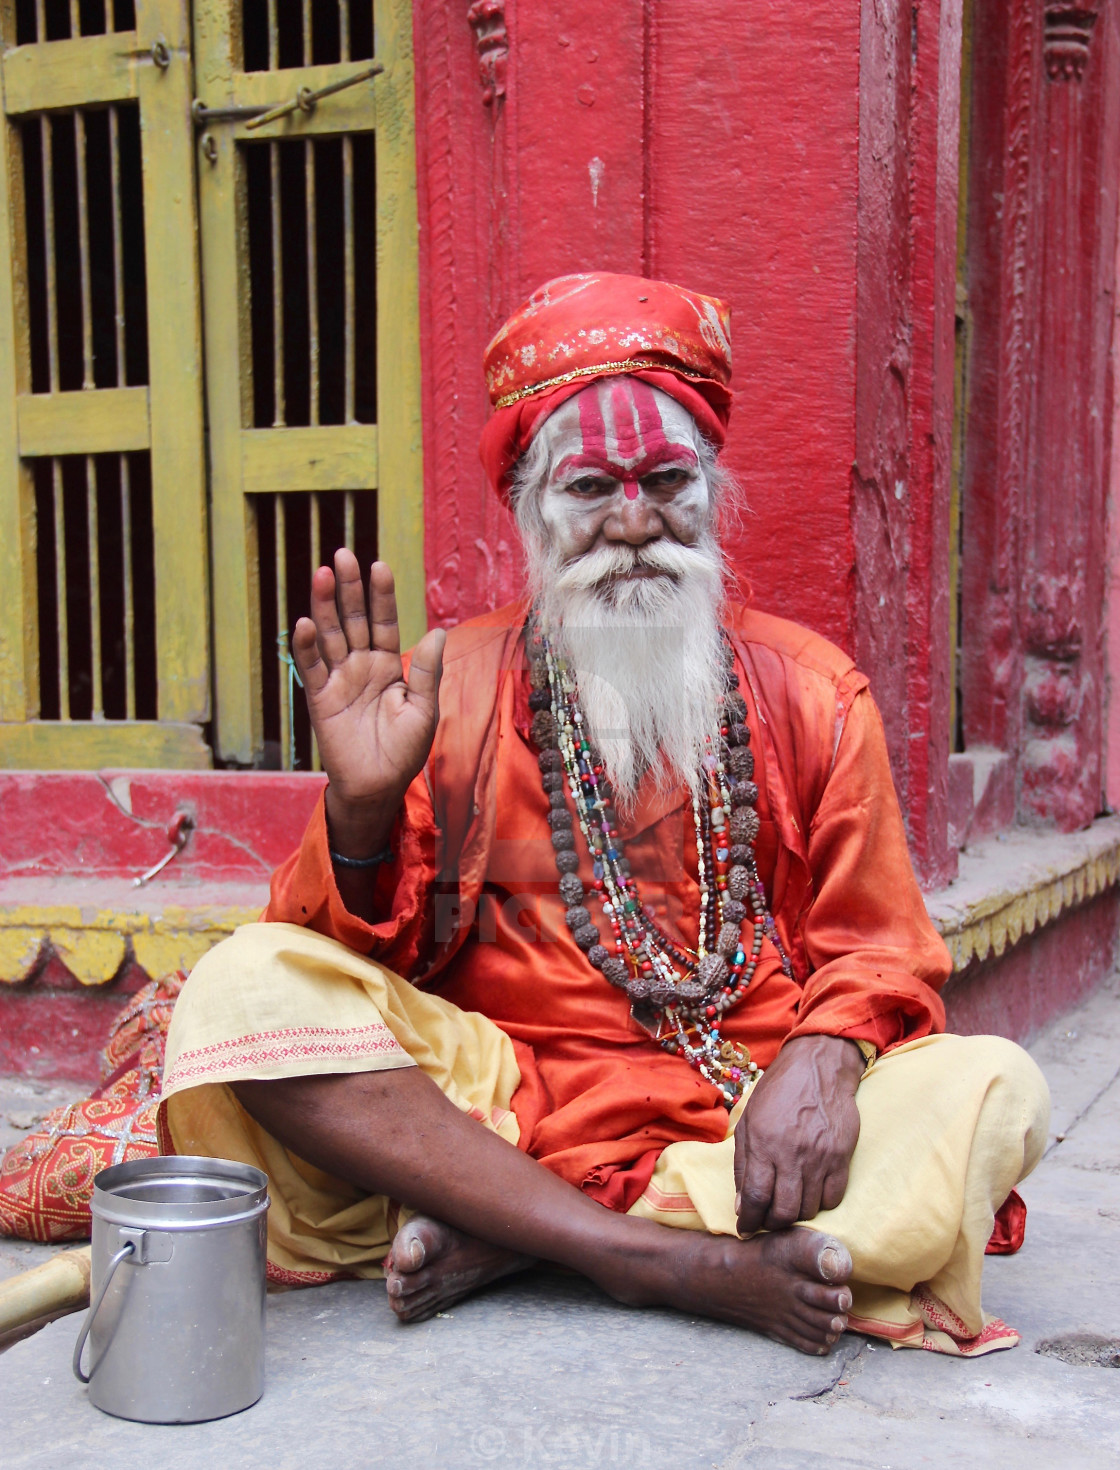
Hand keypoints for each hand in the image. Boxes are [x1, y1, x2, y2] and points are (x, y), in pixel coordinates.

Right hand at [292, 551, 445, 857]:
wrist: (377, 787)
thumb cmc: (404, 752)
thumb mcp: (424, 710)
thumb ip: (426, 672)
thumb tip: (436, 632)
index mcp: (389, 665)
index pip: (384, 621)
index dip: (381, 595)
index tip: (377, 566)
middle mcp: (362, 666)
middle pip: (354, 619)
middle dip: (348, 588)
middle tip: (342, 555)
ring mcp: (339, 680)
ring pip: (330, 635)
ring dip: (324, 606)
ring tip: (321, 574)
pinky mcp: (320, 699)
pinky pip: (311, 668)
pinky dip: (306, 647)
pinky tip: (304, 623)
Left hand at [733, 1034, 863, 1235]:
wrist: (818, 1067)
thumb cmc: (778, 1092)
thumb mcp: (748, 1121)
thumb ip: (743, 1164)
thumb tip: (742, 1206)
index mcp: (763, 1143)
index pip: (755, 1198)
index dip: (749, 1221)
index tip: (745, 1229)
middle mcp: (792, 1153)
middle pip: (783, 1211)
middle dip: (771, 1224)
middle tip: (767, 1221)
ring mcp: (820, 1157)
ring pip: (809, 1209)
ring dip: (796, 1215)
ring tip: (788, 1206)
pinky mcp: (842, 1157)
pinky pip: (833, 1198)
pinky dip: (820, 1205)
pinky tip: (811, 1195)